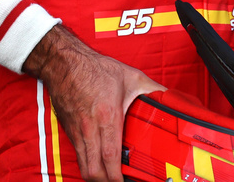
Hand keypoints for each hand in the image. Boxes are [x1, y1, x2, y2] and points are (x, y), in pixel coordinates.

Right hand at [23, 25, 164, 181]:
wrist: (64, 63)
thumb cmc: (96, 68)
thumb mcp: (131, 77)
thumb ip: (152, 90)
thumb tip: (169, 97)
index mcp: (107, 116)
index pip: (110, 156)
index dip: (116, 176)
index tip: (124, 180)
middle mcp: (89, 128)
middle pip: (93, 170)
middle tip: (118, 180)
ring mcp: (76, 131)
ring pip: (82, 165)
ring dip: (95, 175)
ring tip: (109, 175)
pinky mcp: (68, 130)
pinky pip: (77, 154)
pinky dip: (87, 163)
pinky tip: (97, 161)